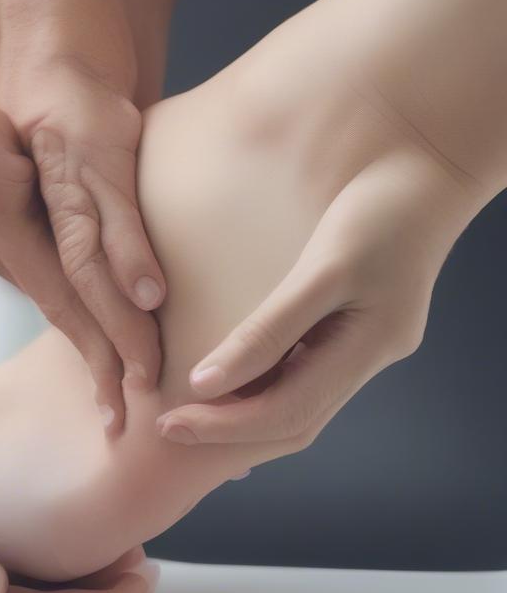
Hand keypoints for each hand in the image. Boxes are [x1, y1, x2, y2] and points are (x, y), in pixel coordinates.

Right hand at [0, 62, 165, 435]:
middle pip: (47, 293)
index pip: (58, 278)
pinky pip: (42, 272)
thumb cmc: (75, 75)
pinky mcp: (6, 219)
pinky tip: (100, 344)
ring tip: (121, 394)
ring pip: (46, 289)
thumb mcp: (100, 140)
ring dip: (87, 336)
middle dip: (95, 351)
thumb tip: (139, 295)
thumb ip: (112, 220)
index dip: (106, 331)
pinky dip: (77, 306)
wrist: (57, 40)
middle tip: (128, 413)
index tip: (145, 376)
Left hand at [157, 144, 472, 451]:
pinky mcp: (353, 320)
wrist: (426, 161)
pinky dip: (263, 383)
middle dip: (229, 431)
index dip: (226, 427)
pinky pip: (302, 370)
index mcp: (368, 349)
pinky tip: (229, 378)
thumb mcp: (325, 269)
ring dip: (244, 414)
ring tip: (188, 411)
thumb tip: (209, 381)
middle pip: (294, 420)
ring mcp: (364, 340)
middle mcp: (367, 355)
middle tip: (166, 425)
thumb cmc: (380, 209)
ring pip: (300, 401)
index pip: (288, 415)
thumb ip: (270, 330)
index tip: (169, 423)